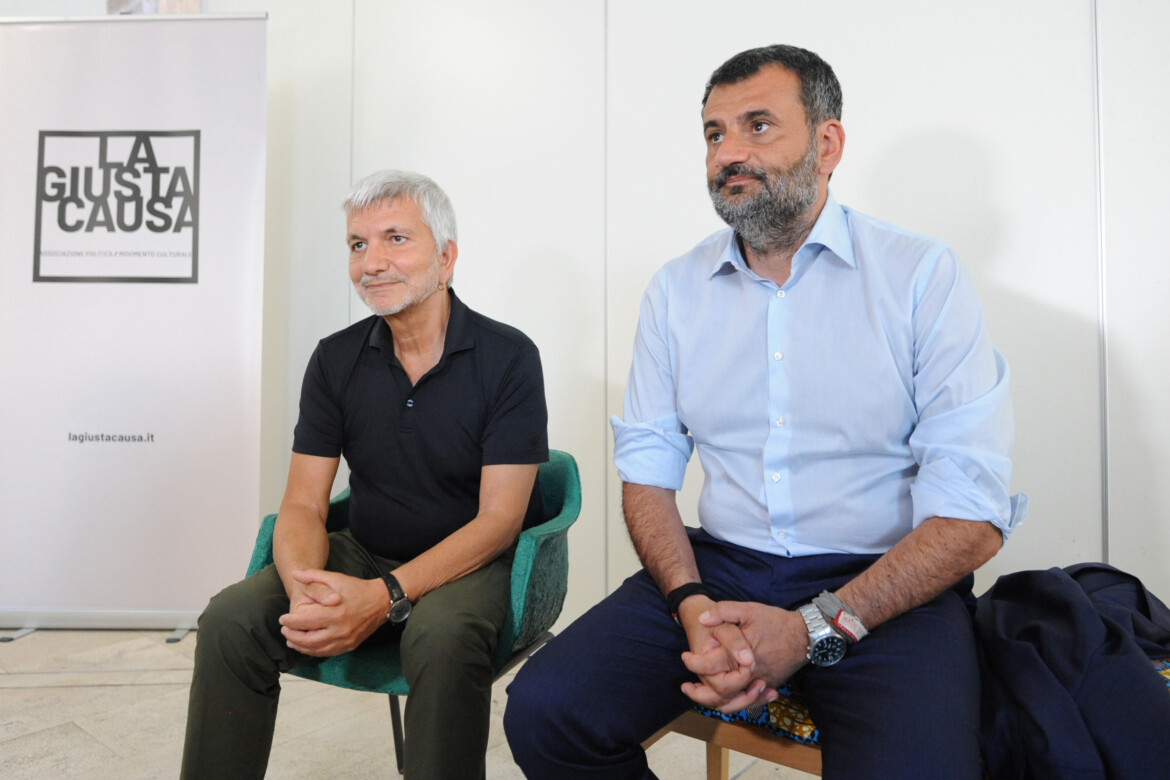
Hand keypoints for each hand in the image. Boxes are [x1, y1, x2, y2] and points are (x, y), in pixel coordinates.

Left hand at [278, 570, 387, 656]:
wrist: (380, 601)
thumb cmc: (356, 588)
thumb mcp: (335, 578)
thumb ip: (313, 576)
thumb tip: (294, 574)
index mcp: (335, 613)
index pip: (305, 622)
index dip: (290, 621)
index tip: (282, 618)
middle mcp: (340, 630)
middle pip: (308, 640)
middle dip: (292, 636)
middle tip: (283, 630)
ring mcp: (346, 640)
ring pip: (316, 650)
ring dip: (300, 646)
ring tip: (290, 640)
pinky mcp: (350, 646)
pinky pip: (327, 653)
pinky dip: (313, 651)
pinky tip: (306, 646)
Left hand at [682, 601, 807, 712]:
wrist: (806, 635)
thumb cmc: (776, 621)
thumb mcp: (749, 609)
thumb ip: (724, 612)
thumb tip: (702, 619)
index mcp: (740, 656)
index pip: (711, 667)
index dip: (694, 664)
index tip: (684, 657)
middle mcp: (750, 674)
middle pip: (720, 693)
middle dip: (700, 694)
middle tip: (686, 687)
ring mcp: (761, 682)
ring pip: (735, 703)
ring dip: (716, 702)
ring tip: (701, 697)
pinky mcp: (769, 684)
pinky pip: (750, 701)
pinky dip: (737, 703)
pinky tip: (727, 699)